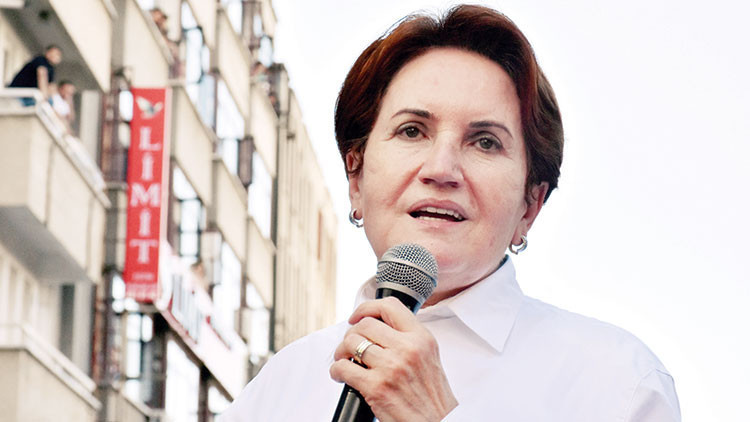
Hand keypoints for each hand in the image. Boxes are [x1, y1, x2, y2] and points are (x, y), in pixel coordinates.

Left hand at [330, 297, 457, 421]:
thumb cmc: (432, 398)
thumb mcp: (429, 358)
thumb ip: (408, 340)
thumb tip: (379, 329)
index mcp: (421, 338)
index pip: (390, 306)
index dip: (367, 307)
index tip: (357, 316)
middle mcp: (407, 349)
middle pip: (365, 324)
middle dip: (351, 334)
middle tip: (350, 346)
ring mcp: (391, 367)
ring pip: (351, 343)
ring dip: (341, 351)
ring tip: (344, 360)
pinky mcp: (376, 387)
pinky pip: (343, 368)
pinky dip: (336, 370)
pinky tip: (342, 375)